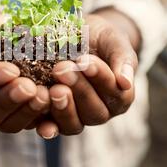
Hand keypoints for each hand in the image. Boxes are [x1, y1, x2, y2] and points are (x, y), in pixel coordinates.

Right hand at [0, 8, 51, 134]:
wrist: (3, 34)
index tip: (10, 69)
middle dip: (9, 100)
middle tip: (29, 86)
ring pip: (10, 125)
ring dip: (28, 111)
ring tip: (45, 94)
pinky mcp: (22, 119)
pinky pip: (31, 125)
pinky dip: (44, 118)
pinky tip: (57, 103)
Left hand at [40, 9, 139, 135]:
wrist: (79, 38)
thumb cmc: (100, 39)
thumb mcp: (114, 41)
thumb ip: (122, 59)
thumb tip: (125, 82)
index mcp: (120, 95)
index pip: (114, 91)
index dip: (100, 77)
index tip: (85, 61)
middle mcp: (100, 111)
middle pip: (94, 111)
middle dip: (78, 89)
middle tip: (62, 69)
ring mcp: (78, 118)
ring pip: (74, 124)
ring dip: (63, 109)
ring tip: (53, 90)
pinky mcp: (55, 120)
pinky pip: (53, 128)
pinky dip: (47, 127)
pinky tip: (40, 124)